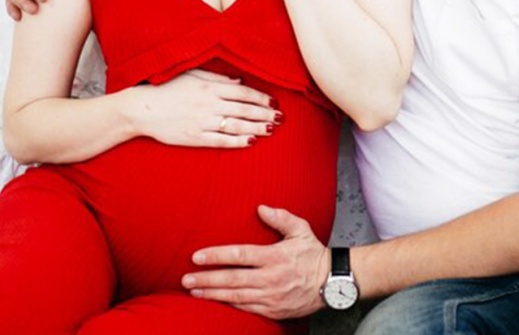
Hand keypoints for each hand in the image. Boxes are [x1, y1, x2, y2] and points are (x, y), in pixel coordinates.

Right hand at [120, 70, 280, 147]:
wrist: (142, 109)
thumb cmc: (166, 89)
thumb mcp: (191, 76)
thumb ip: (216, 79)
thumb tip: (239, 82)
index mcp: (209, 88)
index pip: (243, 92)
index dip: (260, 97)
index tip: (273, 101)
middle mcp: (209, 105)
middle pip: (244, 110)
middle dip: (264, 113)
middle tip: (280, 118)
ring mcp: (202, 122)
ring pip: (236, 126)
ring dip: (256, 127)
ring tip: (271, 129)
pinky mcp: (195, 138)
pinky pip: (221, 141)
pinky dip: (238, 142)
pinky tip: (251, 141)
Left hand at [182, 205, 328, 319]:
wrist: (332, 282)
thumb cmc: (314, 254)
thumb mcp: (301, 230)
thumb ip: (280, 218)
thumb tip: (261, 208)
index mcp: (275, 257)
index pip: (239, 255)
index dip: (216, 256)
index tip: (197, 256)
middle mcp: (270, 278)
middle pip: (232, 279)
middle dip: (206, 279)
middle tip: (186, 278)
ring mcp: (271, 296)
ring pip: (235, 296)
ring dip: (212, 294)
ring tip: (193, 291)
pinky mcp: (273, 310)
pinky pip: (246, 308)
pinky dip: (229, 305)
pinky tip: (214, 302)